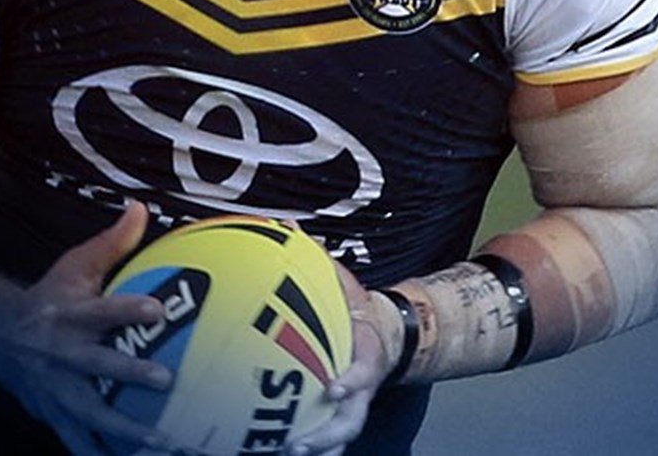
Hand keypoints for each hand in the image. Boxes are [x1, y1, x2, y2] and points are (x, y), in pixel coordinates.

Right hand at [0, 202, 173, 453]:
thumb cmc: (50, 297)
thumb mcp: (74, 266)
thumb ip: (112, 243)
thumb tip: (142, 208)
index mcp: (69, 316)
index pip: (100, 311)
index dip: (127, 310)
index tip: (159, 309)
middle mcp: (61, 355)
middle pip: (95, 367)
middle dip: (128, 374)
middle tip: (166, 379)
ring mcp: (56, 391)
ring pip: (89, 416)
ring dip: (124, 432)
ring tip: (162, 442)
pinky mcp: (54, 416)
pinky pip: (80, 443)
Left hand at [284, 262, 402, 455]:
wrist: (382, 331)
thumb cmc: (355, 307)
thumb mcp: (343, 281)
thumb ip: (318, 259)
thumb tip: (287, 223)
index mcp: (367, 354)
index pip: (364, 372)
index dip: (351, 381)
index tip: (332, 388)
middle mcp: (362, 385)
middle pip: (352, 419)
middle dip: (329, 435)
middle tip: (300, 445)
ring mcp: (353, 402)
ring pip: (340, 433)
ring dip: (319, 448)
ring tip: (289, 455)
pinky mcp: (339, 411)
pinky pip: (325, 432)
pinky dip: (309, 443)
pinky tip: (276, 450)